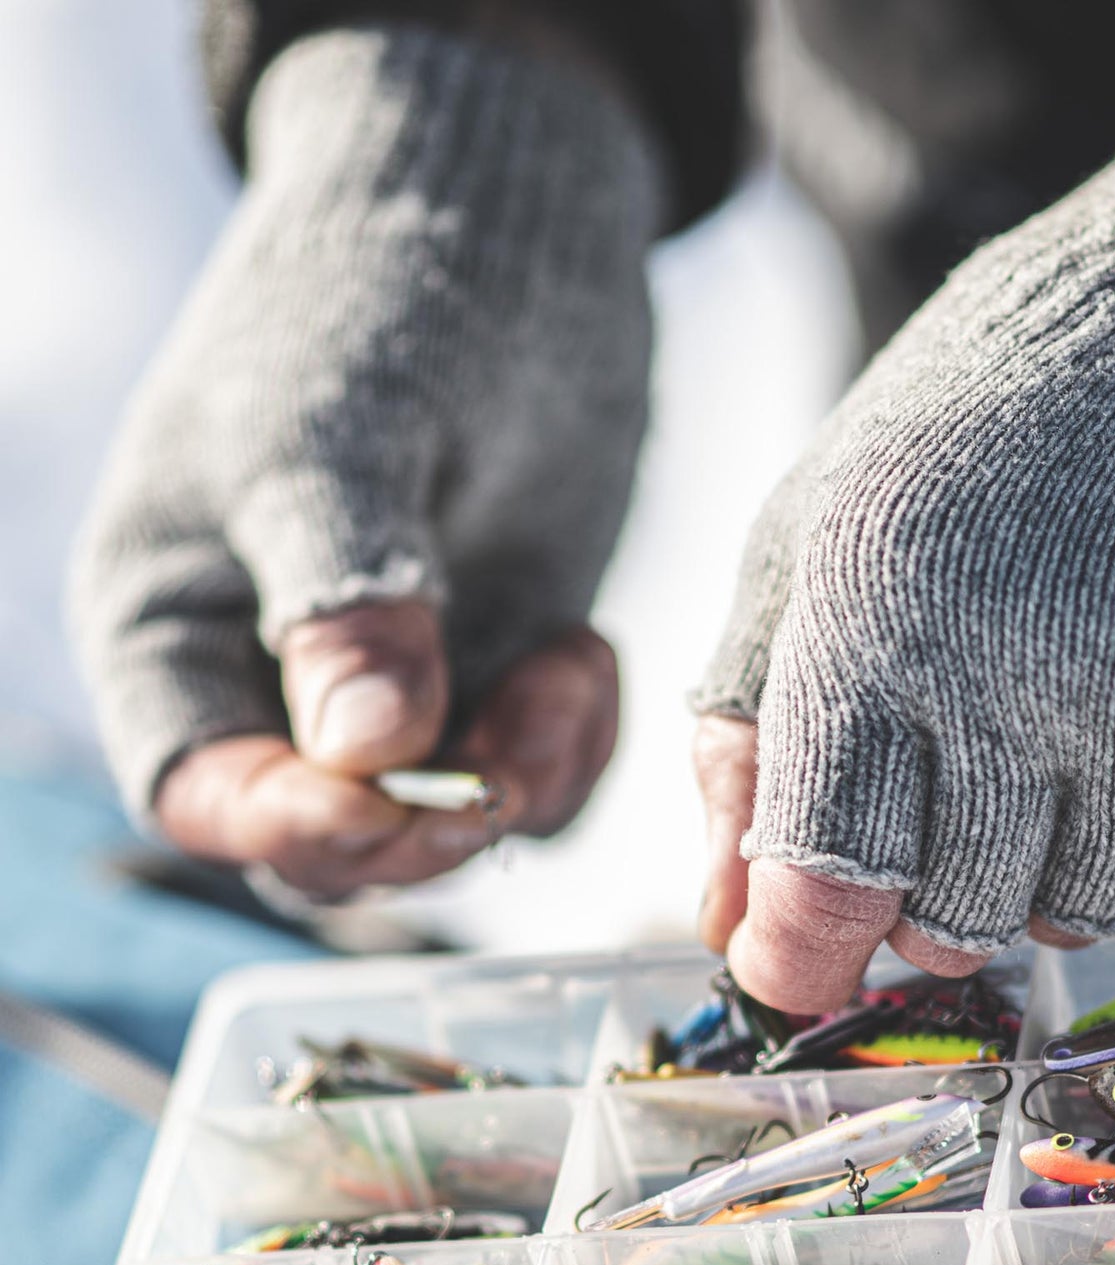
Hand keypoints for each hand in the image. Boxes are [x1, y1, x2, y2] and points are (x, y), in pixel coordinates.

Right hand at [71, 25, 657, 890]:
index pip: (198, 790)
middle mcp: (273, 679)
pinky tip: (588, 649)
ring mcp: (395, 689)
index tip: (386, 801)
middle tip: (506, 771)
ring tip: (569, 664)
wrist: (513, 219)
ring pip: (447, 827)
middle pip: (328, 843)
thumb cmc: (386, 293)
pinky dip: (574, 749)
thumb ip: (343, 592)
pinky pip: (535, 784)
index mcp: (174, 622)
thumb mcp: (341, 431)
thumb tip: (360, 754)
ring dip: (520, 784)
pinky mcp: (496, 679)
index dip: (284, 824)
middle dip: (423, 829)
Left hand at [694, 134, 1114, 1011]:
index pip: (827, 876)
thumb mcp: (805, 547)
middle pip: (954, 921)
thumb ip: (747, 740)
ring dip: (1049, 875)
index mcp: (873, 630)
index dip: (801, 951)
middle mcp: (1013, 680)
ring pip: (1079, 915)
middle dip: (928, 902)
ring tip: (1057, 757)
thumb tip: (732, 925)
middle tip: (947, 819)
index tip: (796, 962)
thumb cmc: (969, 439)